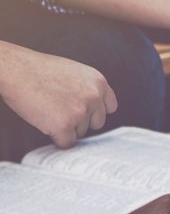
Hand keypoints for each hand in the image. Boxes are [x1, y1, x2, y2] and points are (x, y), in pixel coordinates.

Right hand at [0, 45, 117, 147]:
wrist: (16, 70)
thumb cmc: (38, 71)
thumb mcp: (74, 73)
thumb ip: (88, 89)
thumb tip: (94, 110)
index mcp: (99, 82)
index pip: (110, 107)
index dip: (95, 112)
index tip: (84, 112)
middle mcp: (94, 97)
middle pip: (97, 123)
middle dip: (81, 121)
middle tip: (60, 111)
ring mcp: (80, 111)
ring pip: (80, 133)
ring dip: (66, 128)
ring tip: (48, 111)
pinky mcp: (64, 125)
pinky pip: (67, 143)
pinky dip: (57, 139)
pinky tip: (45, 124)